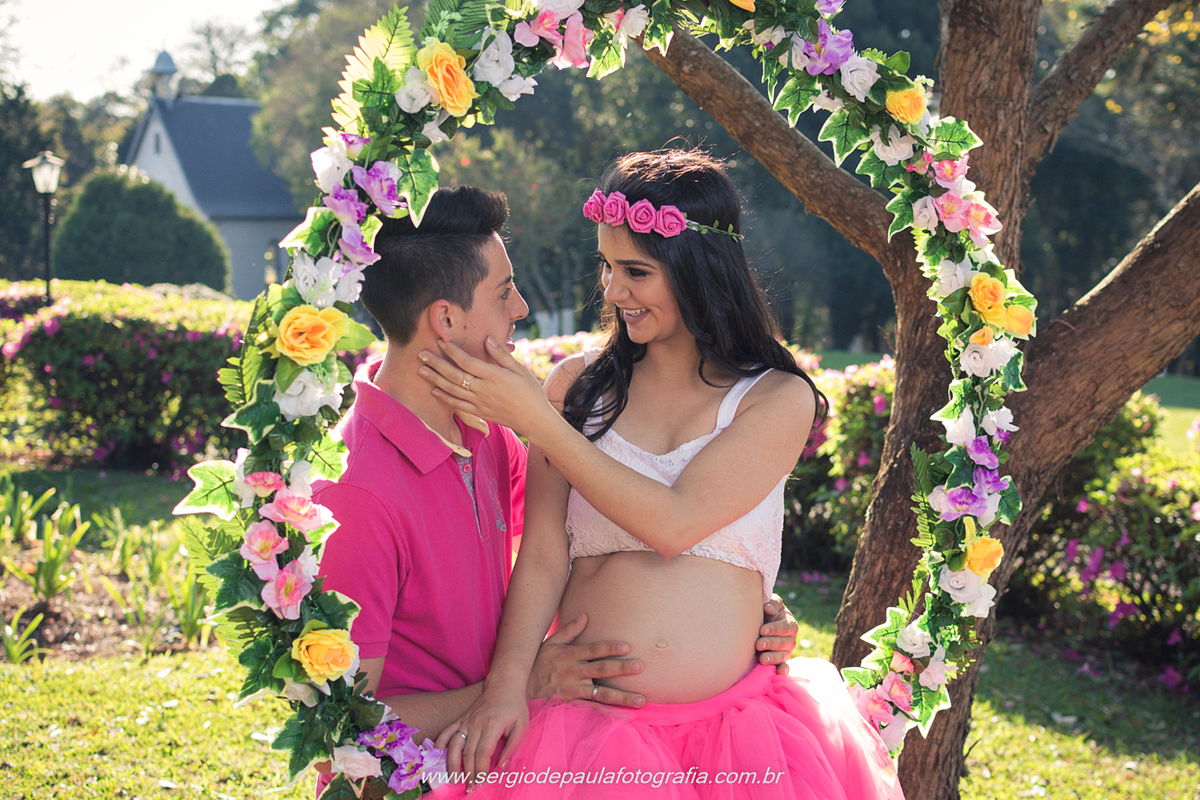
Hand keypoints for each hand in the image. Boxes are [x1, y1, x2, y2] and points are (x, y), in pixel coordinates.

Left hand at [418, 337, 558, 439]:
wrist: (534, 419)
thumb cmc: (530, 391)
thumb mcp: (519, 369)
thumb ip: (501, 354)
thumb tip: (486, 338)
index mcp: (494, 376)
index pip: (467, 362)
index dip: (452, 351)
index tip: (441, 342)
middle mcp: (483, 390)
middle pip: (454, 375)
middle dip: (436, 363)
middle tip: (422, 354)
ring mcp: (480, 402)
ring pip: (452, 390)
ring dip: (435, 379)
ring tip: (421, 369)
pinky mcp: (479, 412)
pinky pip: (457, 405)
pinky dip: (445, 397)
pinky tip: (434, 391)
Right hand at [435, 683, 529, 787]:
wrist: (504, 685)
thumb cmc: (515, 707)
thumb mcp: (522, 726)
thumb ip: (512, 747)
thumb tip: (503, 768)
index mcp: (492, 725)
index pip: (483, 753)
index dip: (481, 771)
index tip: (481, 784)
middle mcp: (476, 723)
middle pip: (468, 753)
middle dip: (468, 774)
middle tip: (470, 789)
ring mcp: (466, 720)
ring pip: (454, 745)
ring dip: (452, 764)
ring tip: (454, 780)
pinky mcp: (461, 719)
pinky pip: (447, 732)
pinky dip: (439, 743)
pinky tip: (437, 756)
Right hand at [528, 613, 645, 707]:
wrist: (520, 690)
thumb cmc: (537, 665)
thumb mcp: (550, 644)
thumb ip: (569, 631)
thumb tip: (585, 616)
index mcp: (570, 656)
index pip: (593, 650)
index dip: (609, 648)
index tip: (626, 647)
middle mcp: (574, 673)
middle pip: (600, 670)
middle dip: (621, 669)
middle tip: (640, 666)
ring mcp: (573, 691)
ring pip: (601, 694)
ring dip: (622, 697)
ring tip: (641, 699)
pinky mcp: (571, 706)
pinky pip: (592, 711)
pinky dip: (607, 714)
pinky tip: (623, 717)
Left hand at [756, 594, 798, 674]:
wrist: (759, 623)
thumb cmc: (766, 611)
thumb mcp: (771, 603)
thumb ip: (772, 603)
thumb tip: (768, 607)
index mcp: (789, 624)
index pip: (785, 627)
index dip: (775, 629)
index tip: (762, 629)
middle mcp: (790, 639)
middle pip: (784, 643)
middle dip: (771, 644)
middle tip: (758, 644)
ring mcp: (786, 651)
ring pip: (783, 656)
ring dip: (773, 658)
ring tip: (762, 659)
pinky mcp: (780, 661)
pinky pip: (784, 667)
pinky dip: (782, 670)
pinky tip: (779, 673)